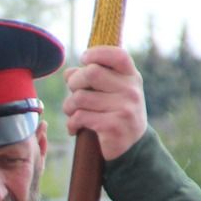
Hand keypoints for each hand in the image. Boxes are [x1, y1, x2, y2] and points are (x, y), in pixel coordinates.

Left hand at [63, 46, 147, 161]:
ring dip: (68, 107)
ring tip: (71, 113)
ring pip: (81, 97)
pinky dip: (71, 124)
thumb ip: (92, 80)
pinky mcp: (114, 125)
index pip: (117, 55)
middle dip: (74, 83)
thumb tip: (68, 72)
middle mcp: (131, 90)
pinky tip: (74, 128)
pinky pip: (80, 117)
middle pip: (91, 72)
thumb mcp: (110, 93)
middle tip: (73, 94)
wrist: (132, 147)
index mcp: (131, 77)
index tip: (84, 60)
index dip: (96, 53)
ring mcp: (125, 107)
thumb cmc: (116, 114)